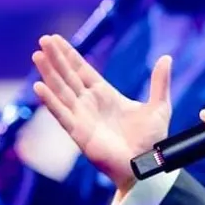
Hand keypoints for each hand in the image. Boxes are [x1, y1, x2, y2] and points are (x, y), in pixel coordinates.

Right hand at [31, 34, 172, 187]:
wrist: (147, 165)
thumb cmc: (151, 141)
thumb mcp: (159, 106)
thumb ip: (160, 82)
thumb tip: (167, 58)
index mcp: (105, 95)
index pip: (83, 70)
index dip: (70, 55)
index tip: (57, 40)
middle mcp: (90, 104)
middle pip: (68, 76)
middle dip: (56, 59)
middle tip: (44, 40)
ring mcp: (82, 117)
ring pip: (61, 91)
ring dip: (48, 74)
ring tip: (37, 55)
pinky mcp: (79, 133)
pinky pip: (61, 114)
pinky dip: (50, 101)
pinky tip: (38, 87)